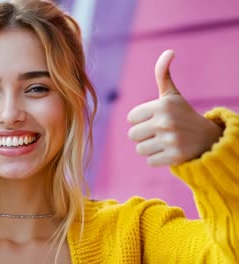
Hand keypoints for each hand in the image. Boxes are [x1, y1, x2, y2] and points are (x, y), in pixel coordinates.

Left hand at [127, 50, 222, 166]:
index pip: (131, 118)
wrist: (208, 139)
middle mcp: (166, 122)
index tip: (155, 118)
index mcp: (162, 105)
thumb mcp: (172, 95)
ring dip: (149, 148)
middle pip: (133, 135)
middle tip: (160, 132)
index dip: (140, 120)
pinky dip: (157, 159)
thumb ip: (163, 74)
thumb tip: (169, 51)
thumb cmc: (183, 114)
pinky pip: (150, 161)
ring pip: (139, 150)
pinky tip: (169, 151)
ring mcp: (171, 140)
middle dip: (143, 135)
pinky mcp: (175, 157)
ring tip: (164, 142)